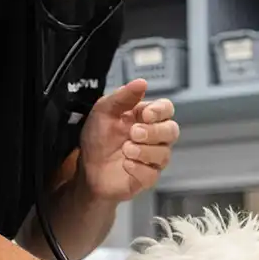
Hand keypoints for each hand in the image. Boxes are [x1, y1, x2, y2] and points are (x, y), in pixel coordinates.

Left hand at [77, 79, 179, 201]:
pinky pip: (152, 174)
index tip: (146, 114)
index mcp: (145, 118)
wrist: (86, 168)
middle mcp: (154, 137)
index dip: (161, 111)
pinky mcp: (147, 178)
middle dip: (154, 132)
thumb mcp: (103, 111)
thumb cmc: (97, 139)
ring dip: (144, 151)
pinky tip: (125, 165)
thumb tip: (142, 82)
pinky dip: (138, 168)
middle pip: (172, 131)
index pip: (167, 109)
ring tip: (125, 150)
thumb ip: (122, 96)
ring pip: (164, 154)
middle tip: (134, 133)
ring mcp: (152, 158)